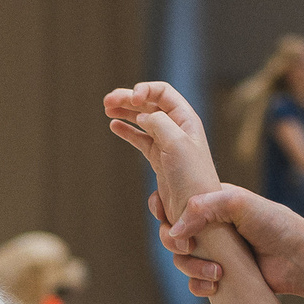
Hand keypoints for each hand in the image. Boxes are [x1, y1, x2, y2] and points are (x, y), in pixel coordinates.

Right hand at [104, 82, 220, 222]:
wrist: (196, 213)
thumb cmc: (191, 178)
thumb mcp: (176, 143)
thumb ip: (158, 123)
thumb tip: (141, 116)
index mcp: (186, 119)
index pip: (163, 92)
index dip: (144, 90)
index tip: (131, 100)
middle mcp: (177, 129)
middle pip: (149, 104)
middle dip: (128, 99)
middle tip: (106, 102)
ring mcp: (167, 145)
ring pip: (142, 121)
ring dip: (125, 112)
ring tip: (107, 109)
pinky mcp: (159, 161)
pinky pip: (140, 139)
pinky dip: (127, 131)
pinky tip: (114, 126)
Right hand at [152, 184, 303, 298]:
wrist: (301, 259)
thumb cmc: (276, 225)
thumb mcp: (239, 202)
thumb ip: (203, 208)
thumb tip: (174, 231)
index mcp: (212, 203)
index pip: (175, 200)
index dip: (162, 207)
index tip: (162, 214)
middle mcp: (210, 227)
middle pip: (171, 234)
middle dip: (173, 243)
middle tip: (187, 248)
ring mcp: (215, 252)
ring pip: (182, 260)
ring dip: (191, 267)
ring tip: (217, 272)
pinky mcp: (221, 276)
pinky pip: (195, 283)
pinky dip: (198, 285)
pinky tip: (213, 286)